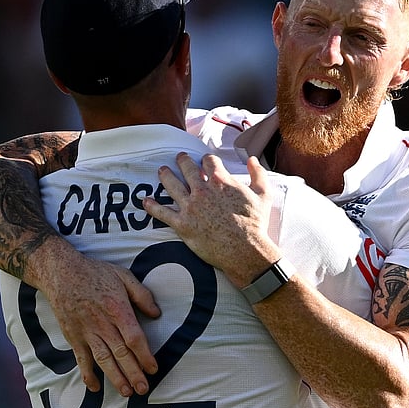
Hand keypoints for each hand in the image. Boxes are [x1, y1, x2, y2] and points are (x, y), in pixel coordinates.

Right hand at [27, 238, 159, 395]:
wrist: (61, 272)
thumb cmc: (95, 273)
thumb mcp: (123, 276)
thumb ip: (142, 295)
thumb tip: (156, 314)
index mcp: (117, 309)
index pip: (134, 338)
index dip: (145, 355)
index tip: (153, 368)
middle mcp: (102, 324)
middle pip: (121, 353)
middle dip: (134, 373)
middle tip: (143, 389)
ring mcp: (86, 332)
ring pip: (103, 360)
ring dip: (115, 378)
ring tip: (126, 392)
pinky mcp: (73, 336)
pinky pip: (81, 359)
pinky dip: (87, 374)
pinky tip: (95, 388)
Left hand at [143, 152, 279, 285]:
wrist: (244, 250)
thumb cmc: (255, 223)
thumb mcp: (263, 195)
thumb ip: (258, 174)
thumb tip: (252, 159)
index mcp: (221, 181)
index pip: (209, 161)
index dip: (206, 159)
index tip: (205, 160)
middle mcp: (202, 190)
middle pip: (187, 168)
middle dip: (182, 161)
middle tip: (179, 158)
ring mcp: (190, 207)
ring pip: (172, 185)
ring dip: (165, 176)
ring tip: (161, 171)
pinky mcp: (182, 224)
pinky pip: (162, 213)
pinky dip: (152, 206)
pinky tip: (145, 201)